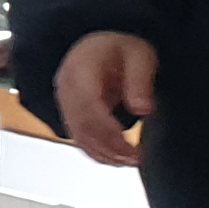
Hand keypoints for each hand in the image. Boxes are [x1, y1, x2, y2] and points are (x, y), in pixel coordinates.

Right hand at [53, 31, 158, 168]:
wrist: (101, 47)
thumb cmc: (119, 50)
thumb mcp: (140, 55)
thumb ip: (140, 80)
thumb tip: (143, 108)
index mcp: (81, 67)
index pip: (88, 104)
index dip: (108, 128)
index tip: (130, 145)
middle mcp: (67, 86)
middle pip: (82, 125)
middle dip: (110, 146)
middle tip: (136, 157)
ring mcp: (65, 102)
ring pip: (79, 136)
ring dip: (105, 153)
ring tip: (132, 160)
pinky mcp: (70, 116)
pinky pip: (80, 139)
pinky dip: (98, 152)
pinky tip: (118, 158)